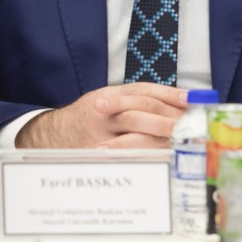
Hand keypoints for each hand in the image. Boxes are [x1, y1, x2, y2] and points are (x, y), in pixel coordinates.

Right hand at [17, 82, 185, 149]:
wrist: (52, 137)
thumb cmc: (86, 121)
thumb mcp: (105, 103)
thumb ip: (133, 103)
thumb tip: (174, 108)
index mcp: (108, 94)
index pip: (142, 90)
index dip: (168, 93)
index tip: (189, 99)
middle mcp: (103, 109)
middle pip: (140, 106)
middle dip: (167, 113)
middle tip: (188, 121)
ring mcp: (99, 130)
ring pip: (133, 125)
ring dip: (159, 130)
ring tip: (178, 135)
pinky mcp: (96, 150)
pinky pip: (123, 149)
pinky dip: (142, 149)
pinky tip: (158, 151)